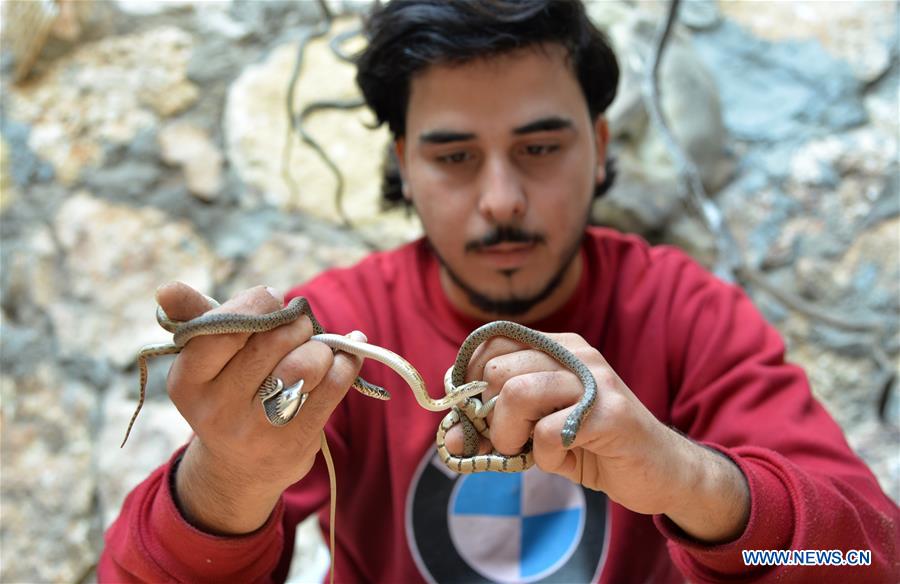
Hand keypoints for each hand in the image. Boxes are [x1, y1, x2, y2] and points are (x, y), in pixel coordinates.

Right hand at [157, 282, 363, 534]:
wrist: (239, 468)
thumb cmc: (226, 392)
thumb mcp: (203, 360)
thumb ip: (195, 317)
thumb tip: (166, 286)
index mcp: (187, 381)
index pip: (224, 326)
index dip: (257, 303)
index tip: (271, 299)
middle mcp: (217, 408)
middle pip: (272, 340)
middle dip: (294, 321)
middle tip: (298, 322)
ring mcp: (257, 429)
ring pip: (306, 361)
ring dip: (320, 346)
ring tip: (316, 348)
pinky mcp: (296, 441)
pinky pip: (334, 384)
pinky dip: (346, 361)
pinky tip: (345, 355)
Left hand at [444, 332, 748, 542]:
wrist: (659, 472)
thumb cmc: (592, 447)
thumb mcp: (536, 433)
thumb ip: (496, 428)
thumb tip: (449, 439)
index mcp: (555, 347)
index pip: (490, 346)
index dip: (472, 385)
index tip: (480, 418)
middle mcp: (574, 354)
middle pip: (498, 370)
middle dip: (490, 415)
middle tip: (511, 441)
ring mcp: (594, 380)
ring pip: (517, 393)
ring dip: (511, 435)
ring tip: (531, 451)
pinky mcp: (610, 413)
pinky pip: (549, 432)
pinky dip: (546, 457)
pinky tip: (567, 459)